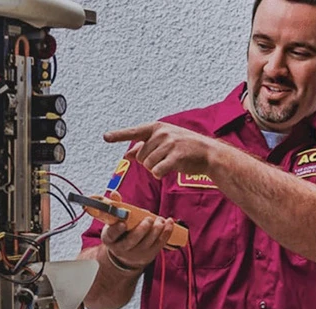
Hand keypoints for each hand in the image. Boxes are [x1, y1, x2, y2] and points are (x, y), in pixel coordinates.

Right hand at [100, 191, 174, 269]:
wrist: (126, 253)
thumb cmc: (120, 233)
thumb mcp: (114, 222)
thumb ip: (116, 207)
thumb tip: (114, 193)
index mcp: (110, 238)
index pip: (111, 235)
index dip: (117, 230)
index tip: (123, 224)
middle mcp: (121, 248)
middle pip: (132, 240)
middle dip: (141, 230)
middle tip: (148, 219)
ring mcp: (136, 253)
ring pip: (147, 243)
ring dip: (156, 230)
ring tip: (160, 219)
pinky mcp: (149, 254)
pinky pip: (159, 244)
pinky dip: (166, 233)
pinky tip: (169, 223)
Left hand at [104, 122, 225, 179]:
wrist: (209, 153)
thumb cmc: (186, 148)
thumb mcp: (165, 142)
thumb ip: (145, 147)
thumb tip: (127, 154)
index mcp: (157, 128)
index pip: (134, 132)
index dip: (119, 135)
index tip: (106, 137)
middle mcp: (162, 133)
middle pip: (141, 156)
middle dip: (149, 162)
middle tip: (164, 160)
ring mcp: (169, 144)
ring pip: (148, 164)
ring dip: (155, 169)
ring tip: (169, 163)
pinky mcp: (176, 156)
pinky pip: (157, 170)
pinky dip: (159, 173)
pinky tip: (167, 171)